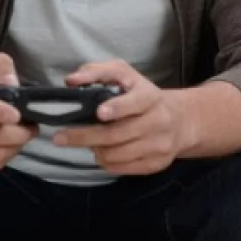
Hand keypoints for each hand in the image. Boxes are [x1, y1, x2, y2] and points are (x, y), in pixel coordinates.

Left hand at [53, 59, 186, 175]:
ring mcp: (158, 145)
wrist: (181, 120)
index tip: (100, 112)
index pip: (136, 102)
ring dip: (95, 150)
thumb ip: (99, 72)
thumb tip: (71, 81)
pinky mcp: (156, 164)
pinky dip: (105, 162)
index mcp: (150, 97)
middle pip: (117, 134)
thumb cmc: (143, 95)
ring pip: (115, 154)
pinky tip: (104, 152)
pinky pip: (120, 168)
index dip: (118, 108)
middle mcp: (158, 121)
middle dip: (84, 136)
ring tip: (89, 143)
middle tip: (59, 137)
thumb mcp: (126, 75)